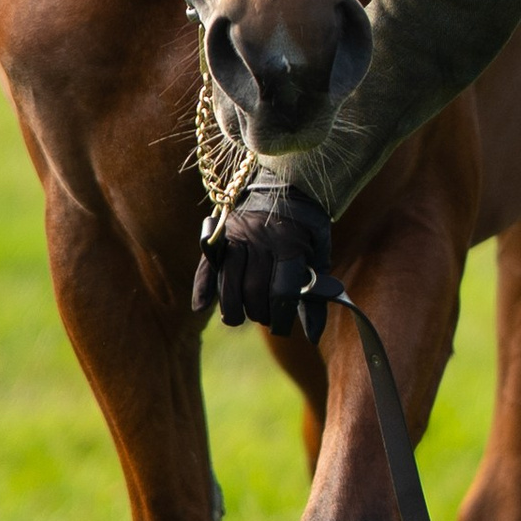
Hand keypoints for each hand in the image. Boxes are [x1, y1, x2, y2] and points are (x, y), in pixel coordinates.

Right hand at [193, 170, 338, 336]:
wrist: (289, 183)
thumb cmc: (308, 228)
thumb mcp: (319, 256)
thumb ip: (315, 294)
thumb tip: (312, 337)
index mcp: (291, 244)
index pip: (281, 290)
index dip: (280, 315)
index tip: (281, 328)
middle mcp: (262, 239)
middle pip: (253, 288)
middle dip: (258, 312)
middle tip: (263, 318)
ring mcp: (239, 236)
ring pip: (229, 279)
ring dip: (231, 307)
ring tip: (236, 319)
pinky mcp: (222, 234)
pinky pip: (208, 264)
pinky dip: (202, 287)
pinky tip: (201, 307)